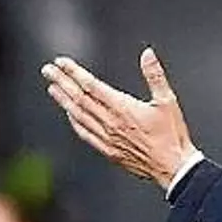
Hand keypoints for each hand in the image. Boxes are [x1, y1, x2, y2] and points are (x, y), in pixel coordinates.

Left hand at [40, 47, 197, 189]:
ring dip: (64, 100)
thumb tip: (147, 54)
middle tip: (48, 70)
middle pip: (80, 98)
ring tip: (52, 87)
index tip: (62, 63)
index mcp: (123, 108)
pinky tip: (69, 114)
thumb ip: (155, 75)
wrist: (173, 167)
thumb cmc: (172, 135)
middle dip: (62, 82)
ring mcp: (107, 137)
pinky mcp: (108, 150)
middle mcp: (111, 122)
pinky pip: (85, 133)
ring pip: (79, 115)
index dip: (75, 72)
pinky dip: (74, 121)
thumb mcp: (168, 101)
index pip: (92, 86)